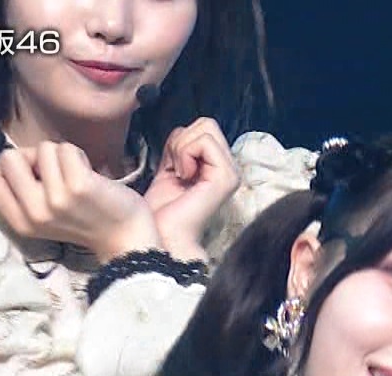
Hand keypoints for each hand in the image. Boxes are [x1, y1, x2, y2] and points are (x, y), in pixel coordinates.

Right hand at [0, 142, 160, 261]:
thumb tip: (11, 155)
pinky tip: (90, 174)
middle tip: (56, 173)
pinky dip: (78, 155)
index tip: (32, 175)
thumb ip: (20, 190)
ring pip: (42, 149)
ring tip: (77, 176)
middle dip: (32, 156)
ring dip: (61, 155)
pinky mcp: (78, 187)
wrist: (125, 236)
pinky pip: (65, 149)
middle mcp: (33, 214)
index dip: (7, 168)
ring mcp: (56, 200)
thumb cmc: (85, 218)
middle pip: (8, 157)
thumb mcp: (43, 215)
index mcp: (20, 223)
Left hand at [143, 118, 240, 262]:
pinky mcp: (227, 177)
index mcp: (217, 166)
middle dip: (181, 141)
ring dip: (182, 148)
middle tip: (175, 170)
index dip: (179, 141)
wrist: (160, 236)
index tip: (172, 169)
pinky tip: (183, 177)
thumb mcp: (168, 167)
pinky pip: (204, 142)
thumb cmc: (161, 210)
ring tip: (179, 174)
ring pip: (205, 127)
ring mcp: (231, 172)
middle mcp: (229, 168)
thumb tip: (182, 130)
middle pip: (206, 123)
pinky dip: (185, 154)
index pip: (202, 127)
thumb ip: (179, 147)